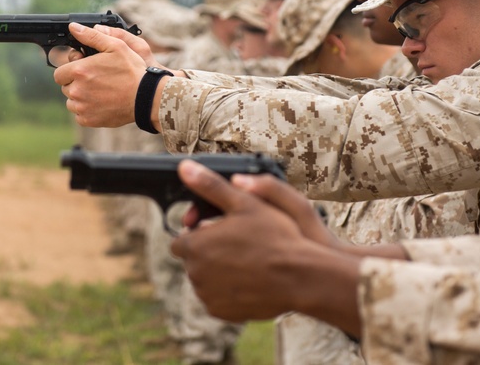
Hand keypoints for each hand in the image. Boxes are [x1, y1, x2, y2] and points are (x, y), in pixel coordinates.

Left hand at [53, 23, 147, 126]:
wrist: (146, 97)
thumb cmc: (132, 70)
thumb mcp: (115, 46)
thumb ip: (91, 36)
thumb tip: (73, 27)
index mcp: (80, 71)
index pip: (59, 74)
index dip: (70, 71)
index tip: (82, 71)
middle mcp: (77, 90)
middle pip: (66, 87)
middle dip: (76, 83)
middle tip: (95, 80)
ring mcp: (82, 107)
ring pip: (71, 102)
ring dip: (80, 97)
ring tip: (99, 92)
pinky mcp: (88, 120)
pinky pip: (79, 115)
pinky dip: (87, 111)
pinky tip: (101, 103)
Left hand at [170, 160, 350, 324]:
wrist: (299, 277)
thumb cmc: (274, 236)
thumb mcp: (244, 203)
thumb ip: (210, 186)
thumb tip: (185, 168)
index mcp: (195, 246)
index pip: (180, 240)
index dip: (198, 234)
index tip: (216, 231)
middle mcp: (195, 274)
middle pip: (193, 261)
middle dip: (207, 252)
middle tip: (236, 244)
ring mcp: (208, 296)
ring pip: (204, 281)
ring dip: (217, 272)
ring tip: (245, 261)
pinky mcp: (222, 313)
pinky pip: (217, 299)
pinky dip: (227, 291)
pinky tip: (248, 280)